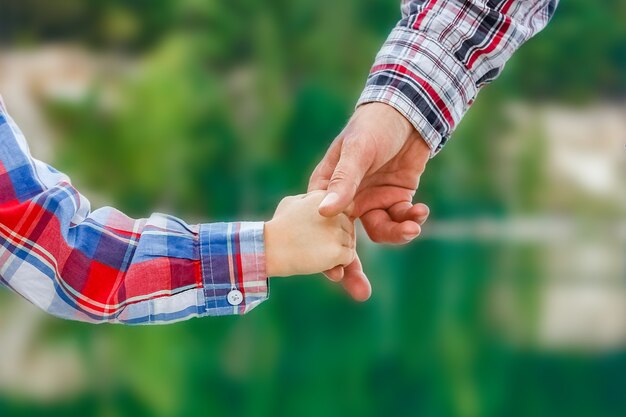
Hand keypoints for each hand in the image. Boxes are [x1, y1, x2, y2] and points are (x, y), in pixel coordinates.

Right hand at [264, 191, 355, 276]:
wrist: (270, 248)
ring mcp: (337, 232)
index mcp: (325, 198)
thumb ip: (309, 200)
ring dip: (338, 251)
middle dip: (338, 237)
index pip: (347, 208)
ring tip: (316, 252)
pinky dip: (339, 264)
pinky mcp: (337, 251)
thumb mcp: (291, 202)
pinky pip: (348, 259)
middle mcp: (335, 212)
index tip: (324, 228)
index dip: (338, 220)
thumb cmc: (278, 226)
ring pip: (349, 244)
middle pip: (349, 227)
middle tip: (318, 244)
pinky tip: (321, 261)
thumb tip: (315, 202)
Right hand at [308, 102, 430, 299]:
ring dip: (397, 233)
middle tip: (360, 292)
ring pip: (379, 232)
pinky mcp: (397, 198)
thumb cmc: (374, 127)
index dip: (325, 251)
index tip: (333, 275)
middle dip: (353, 265)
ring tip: (412, 226)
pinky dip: (411, 219)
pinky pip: (400, 219)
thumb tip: (326, 213)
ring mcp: (373, 200)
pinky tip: (420, 212)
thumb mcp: (357, 152)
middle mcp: (349, 198)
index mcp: (329, 187)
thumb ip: (343, 182)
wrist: (410, 112)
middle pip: (346, 238)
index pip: (322, 225)